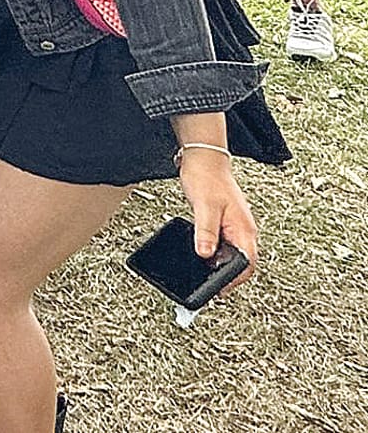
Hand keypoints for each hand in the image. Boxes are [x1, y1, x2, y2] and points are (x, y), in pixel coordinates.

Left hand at [177, 147, 257, 289]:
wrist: (204, 158)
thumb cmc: (207, 178)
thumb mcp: (204, 207)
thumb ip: (206, 232)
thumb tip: (205, 254)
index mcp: (243, 229)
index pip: (246, 264)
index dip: (234, 280)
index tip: (220, 289)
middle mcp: (242, 230)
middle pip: (240, 262)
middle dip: (227, 275)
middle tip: (209, 285)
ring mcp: (233, 226)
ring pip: (231, 254)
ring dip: (219, 264)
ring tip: (204, 272)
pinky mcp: (223, 222)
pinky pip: (222, 244)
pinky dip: (213, 252)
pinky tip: (201, 253)